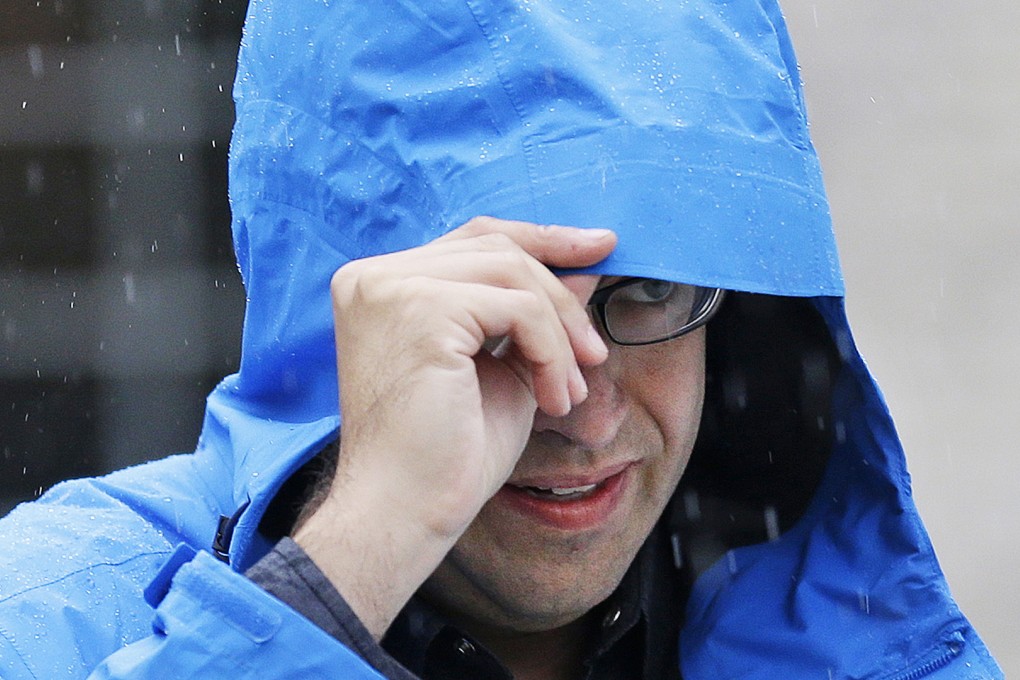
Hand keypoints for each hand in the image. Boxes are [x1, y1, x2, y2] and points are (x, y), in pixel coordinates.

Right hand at [292, 217, 614, 637]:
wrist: (406, 512)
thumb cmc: (445, 454)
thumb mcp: (503, 366)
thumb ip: (534, 312)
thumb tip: (585, 266)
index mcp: (381, 286)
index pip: (474, 240)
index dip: (541, 240)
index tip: (600, 248)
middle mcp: (375, 277)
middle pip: (496, 246)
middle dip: (561, 291)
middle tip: (596, 351)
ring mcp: (393, 288)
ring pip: (513, 272)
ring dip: (561, 331)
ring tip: (574, 388)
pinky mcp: (421, 309)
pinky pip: (519, 309)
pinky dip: (552, 353)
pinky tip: (554, 399)